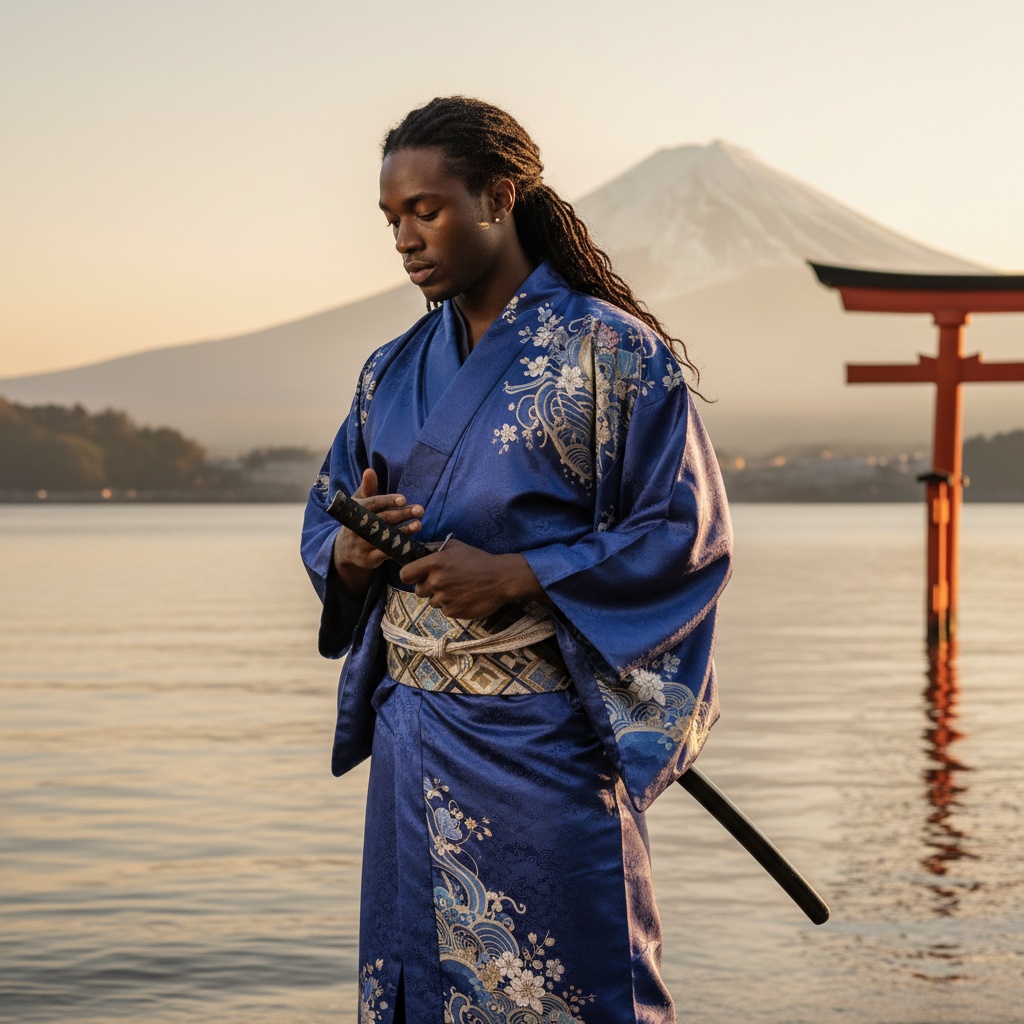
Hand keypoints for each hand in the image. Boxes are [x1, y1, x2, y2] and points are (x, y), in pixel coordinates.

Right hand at [331, 469, 421, 596]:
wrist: (345, 550)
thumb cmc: (358, 519)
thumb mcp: (360, 503)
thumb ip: (367, 488)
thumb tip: (370, 470)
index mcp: (355, 512)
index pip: (372, 505)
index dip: (387, 502)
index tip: (403, 499)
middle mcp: (356, 529)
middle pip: (382, 520)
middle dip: (401, 515)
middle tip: (420, 510)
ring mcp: (362, 545)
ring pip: (385, 538)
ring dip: (404, 532)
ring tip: (419, 524)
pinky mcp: (369, 560)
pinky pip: (386, 554)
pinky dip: (399, 547)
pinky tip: (412, 542)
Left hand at [399, 539, 545, 618]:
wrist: (500, 578)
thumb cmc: (479, 559)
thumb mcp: (456, 547)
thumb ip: (436, 550)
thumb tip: (422, 553)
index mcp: (434, 563)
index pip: (405, 574)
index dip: (409, 576)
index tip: (416, 576)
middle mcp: (436, 582)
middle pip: (418, 590)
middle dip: (428, 587)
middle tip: (444, 582)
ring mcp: (444, 599)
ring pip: (432, 602)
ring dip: (441, 597)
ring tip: (458, 589)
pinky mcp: (452, 612)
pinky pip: (445, 610)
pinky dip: (452, 605)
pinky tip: (464, 597)